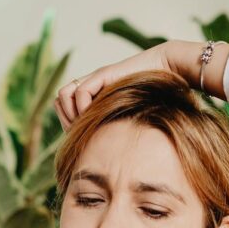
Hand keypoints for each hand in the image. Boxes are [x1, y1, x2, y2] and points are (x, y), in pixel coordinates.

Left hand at [54, 42, 183, 129]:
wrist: (169, 70)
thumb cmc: (158, 97)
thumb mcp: (133, 118)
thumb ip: (118, 129)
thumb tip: (110, 157)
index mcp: (94, 98)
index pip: (64, 110)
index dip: (68, 125)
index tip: (83, 139)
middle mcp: (91, 87)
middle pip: (59, 103)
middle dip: (67, 121)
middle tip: (84, 134)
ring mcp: (95, 80)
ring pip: (63, 95)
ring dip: (72, 113)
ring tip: (89, 124)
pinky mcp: (103, 75)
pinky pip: (80, 92)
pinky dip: (84, 107)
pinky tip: (100, 115)